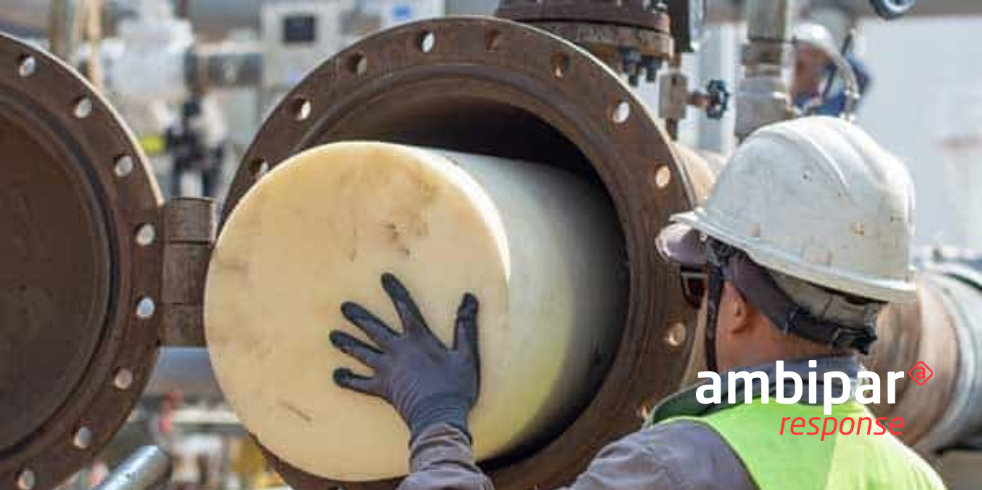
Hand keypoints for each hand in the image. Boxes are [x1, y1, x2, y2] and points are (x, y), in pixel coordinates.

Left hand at [330, 273, 479, 441]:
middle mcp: (398, 351)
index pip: (405, 308)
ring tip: (333, 335)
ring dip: (347, 343)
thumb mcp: (466, 355)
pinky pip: (361, 384)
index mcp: (418, 340)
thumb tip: (469, 298)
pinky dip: (348, 379)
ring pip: (362, 353)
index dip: (395, 292)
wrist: (438, 417)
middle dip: (359, 317)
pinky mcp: (383, 389)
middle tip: (345, 306)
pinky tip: (337, 375)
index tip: (384, 277)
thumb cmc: (456, 387)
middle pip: (374, 330)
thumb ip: (465, 326)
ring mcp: (387, 370)